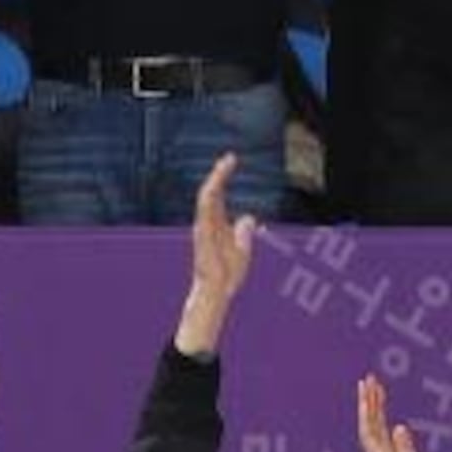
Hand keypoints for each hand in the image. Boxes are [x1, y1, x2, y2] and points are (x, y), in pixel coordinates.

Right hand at [173, 154, 256, 358]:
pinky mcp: (202, 237)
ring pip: (207, 199)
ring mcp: (203, 230)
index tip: (231, 161)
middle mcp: (206, 224)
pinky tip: (215, 185)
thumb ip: (244, 233)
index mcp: (215, 225)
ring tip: (225, 166)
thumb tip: (248, 217)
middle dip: (219, 175)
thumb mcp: (243, 250)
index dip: (222, 178)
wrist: (217, 294)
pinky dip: (210, 198)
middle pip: (210, 193)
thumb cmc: (227, 275)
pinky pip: (205, 214)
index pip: (217, 196)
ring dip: (216, 182)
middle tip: (230, 157)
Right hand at [354, 374, 433, 451]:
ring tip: (367, 382)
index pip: (379, 424)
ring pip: (368, 420)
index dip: (377, 405)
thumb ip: (404, 446)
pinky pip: (369, 429)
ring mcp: (375, 451)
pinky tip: (367, 400)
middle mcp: (377, 450)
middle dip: (370, 399)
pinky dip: (367, 414)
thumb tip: (400, 427)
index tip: (377, 389)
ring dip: (367, 401)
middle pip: (371, 419)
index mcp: (385, 451)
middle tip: (368, 378)